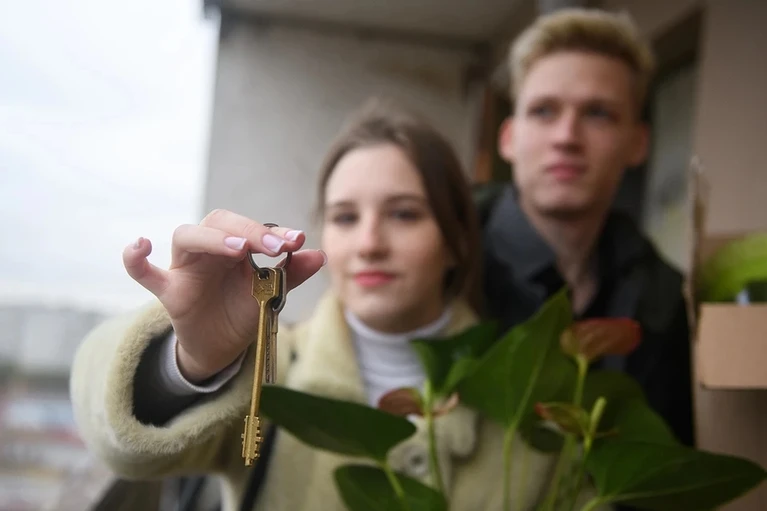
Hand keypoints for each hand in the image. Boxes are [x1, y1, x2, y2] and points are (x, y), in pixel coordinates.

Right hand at [122, 209, 325, 382]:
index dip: (272, 232)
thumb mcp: (271, 293)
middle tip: (276, 248)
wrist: (221, 345)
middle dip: (249, 231)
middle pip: (218, 222)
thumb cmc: (243, 310)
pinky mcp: (168, 291)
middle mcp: (208, 249)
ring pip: (187, 236)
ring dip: (214, 239)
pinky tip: (140, 245)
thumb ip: (292, 274)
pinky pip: (143, 272)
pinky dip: (135, 259)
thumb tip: (320, 254)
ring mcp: (184, 267)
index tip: (297, 240)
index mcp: (234, 245)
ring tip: (239, 249)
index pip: (250, 227)